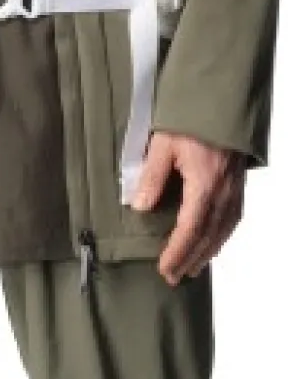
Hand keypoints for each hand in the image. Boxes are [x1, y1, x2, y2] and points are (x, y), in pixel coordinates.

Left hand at [131, 130, 246, 283]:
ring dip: (207, 252)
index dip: (177, 252)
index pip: (190, 229)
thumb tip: (140, 207)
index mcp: (205, 185)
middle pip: (208, 236)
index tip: (164, 269)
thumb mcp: (164, 143)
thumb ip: (152, 176)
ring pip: (223, 231)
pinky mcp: (239, 185)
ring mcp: (235, 190)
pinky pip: (233, 219)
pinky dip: (222, 236)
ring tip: (191, 268)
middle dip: (190, 259)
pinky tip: (213, 242)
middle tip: (174, 278)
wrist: (224, 100)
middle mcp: (224, 193)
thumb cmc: (192, 120)